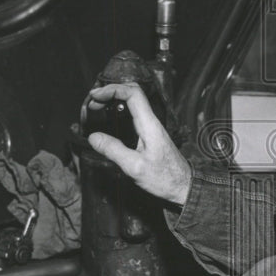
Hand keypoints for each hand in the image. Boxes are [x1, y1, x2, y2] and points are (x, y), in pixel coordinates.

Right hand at [86, 82, 191, 207]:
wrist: (182, 186)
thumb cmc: (164, 178)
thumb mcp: (134, 167)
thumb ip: (113, 150)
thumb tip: (93, 137)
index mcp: (149, 124)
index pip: (133, 93)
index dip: (112, 89)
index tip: (95, 96)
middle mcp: (151, 121)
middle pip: (132, 92)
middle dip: (111, 91)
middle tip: (93, 101)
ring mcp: (151, 126)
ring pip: (133, 102)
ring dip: (114, 99)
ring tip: (97, 106)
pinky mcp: (149, 133)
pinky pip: (133, 114)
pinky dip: (119, 110)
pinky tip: (109, 119)